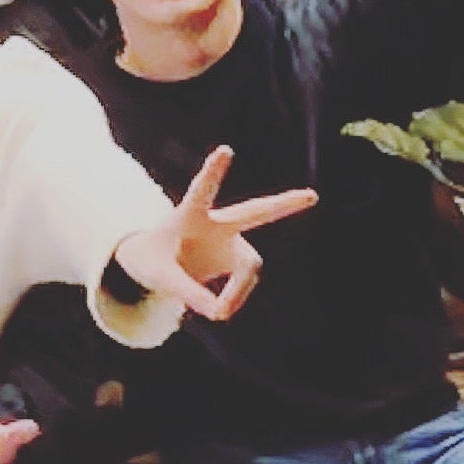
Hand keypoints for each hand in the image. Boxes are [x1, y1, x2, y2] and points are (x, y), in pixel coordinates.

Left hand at [113, 145, 316, 322]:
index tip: (226, 150)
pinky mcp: (235, 260)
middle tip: (312, 195)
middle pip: (255, 213)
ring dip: (238, 291)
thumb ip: (188, 293)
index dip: (213, 172)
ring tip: (219, 312)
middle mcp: (217, 224)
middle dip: (284, 204)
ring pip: (250, 265)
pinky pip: (243, 284)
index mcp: (189, 214)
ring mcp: (230, 242)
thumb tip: (222, 313)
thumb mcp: (159, 275)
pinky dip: (233, 299)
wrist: (152, 260)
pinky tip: (219, 309)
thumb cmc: (150, 258)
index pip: (202, 191)